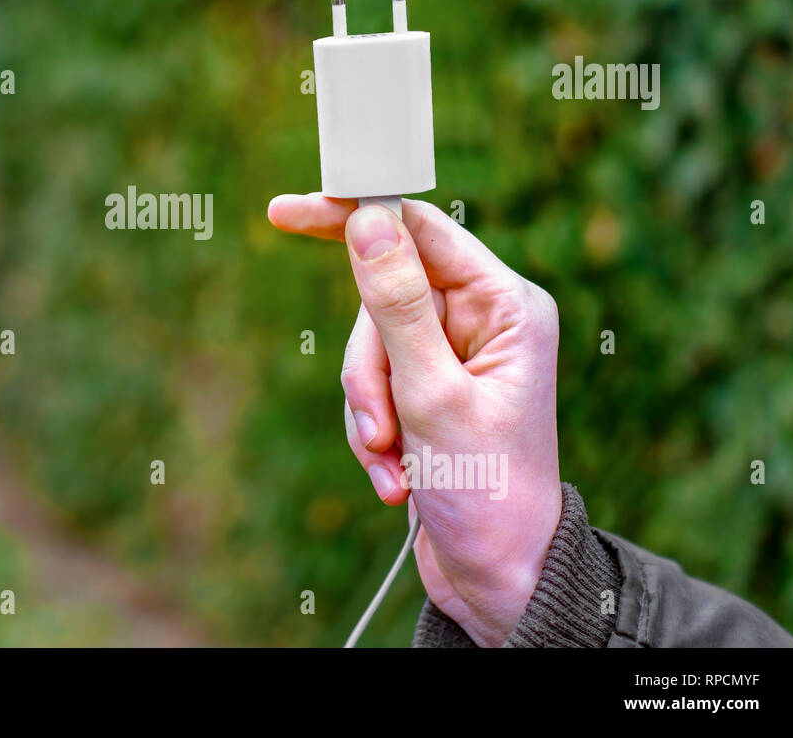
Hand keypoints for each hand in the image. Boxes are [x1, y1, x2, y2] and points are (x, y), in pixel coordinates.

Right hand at [268, 194, 562, 646]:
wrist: (498, 579)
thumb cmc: (486, 492)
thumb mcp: (432, 393)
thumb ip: (397, 302)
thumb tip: (367, 219)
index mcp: (504, 306)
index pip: (418, 229)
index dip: (353, 216)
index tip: (287, 212)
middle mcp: (482, 323)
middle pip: (382, 297)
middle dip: (367, 367)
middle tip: (380, 423)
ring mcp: (454, 359)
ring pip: (370, 348)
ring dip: (369, 410)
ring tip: (394, 462)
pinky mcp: (429, 394)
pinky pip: (373, 387)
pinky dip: (373, 432)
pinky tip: (397, 478)